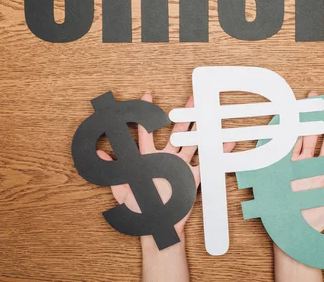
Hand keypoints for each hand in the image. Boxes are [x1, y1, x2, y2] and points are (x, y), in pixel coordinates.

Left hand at [96, 93, 235, 236]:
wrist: (156, 226)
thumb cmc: (137, 208)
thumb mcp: (122, 188)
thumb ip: (112, 170)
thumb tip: (98, 153)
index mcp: (147, 158)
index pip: (145, 131)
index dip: (146, 113)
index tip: (147, 96)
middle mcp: (165, 158)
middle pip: (176, 131)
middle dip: (183, 115)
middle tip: (192, 99)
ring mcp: (180, 166)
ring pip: (192, 143)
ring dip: (201, 130)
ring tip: (210, 115)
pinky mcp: (192, 177)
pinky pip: (206, 163)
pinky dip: (217, 153)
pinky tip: (225, 143)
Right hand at [273, 91, 323, 280]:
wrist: (296, 234)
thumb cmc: (317, 220)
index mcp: (321, 168)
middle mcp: (305, 164)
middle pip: (309, 134)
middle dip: (312, 115)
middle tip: (316, 96)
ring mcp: (290, 166)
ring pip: (293, 138)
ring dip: (296, 121)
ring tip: (299, 104)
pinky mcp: (278, 171)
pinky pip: (277, 151)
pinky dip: (278, 137)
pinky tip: (280, 124)